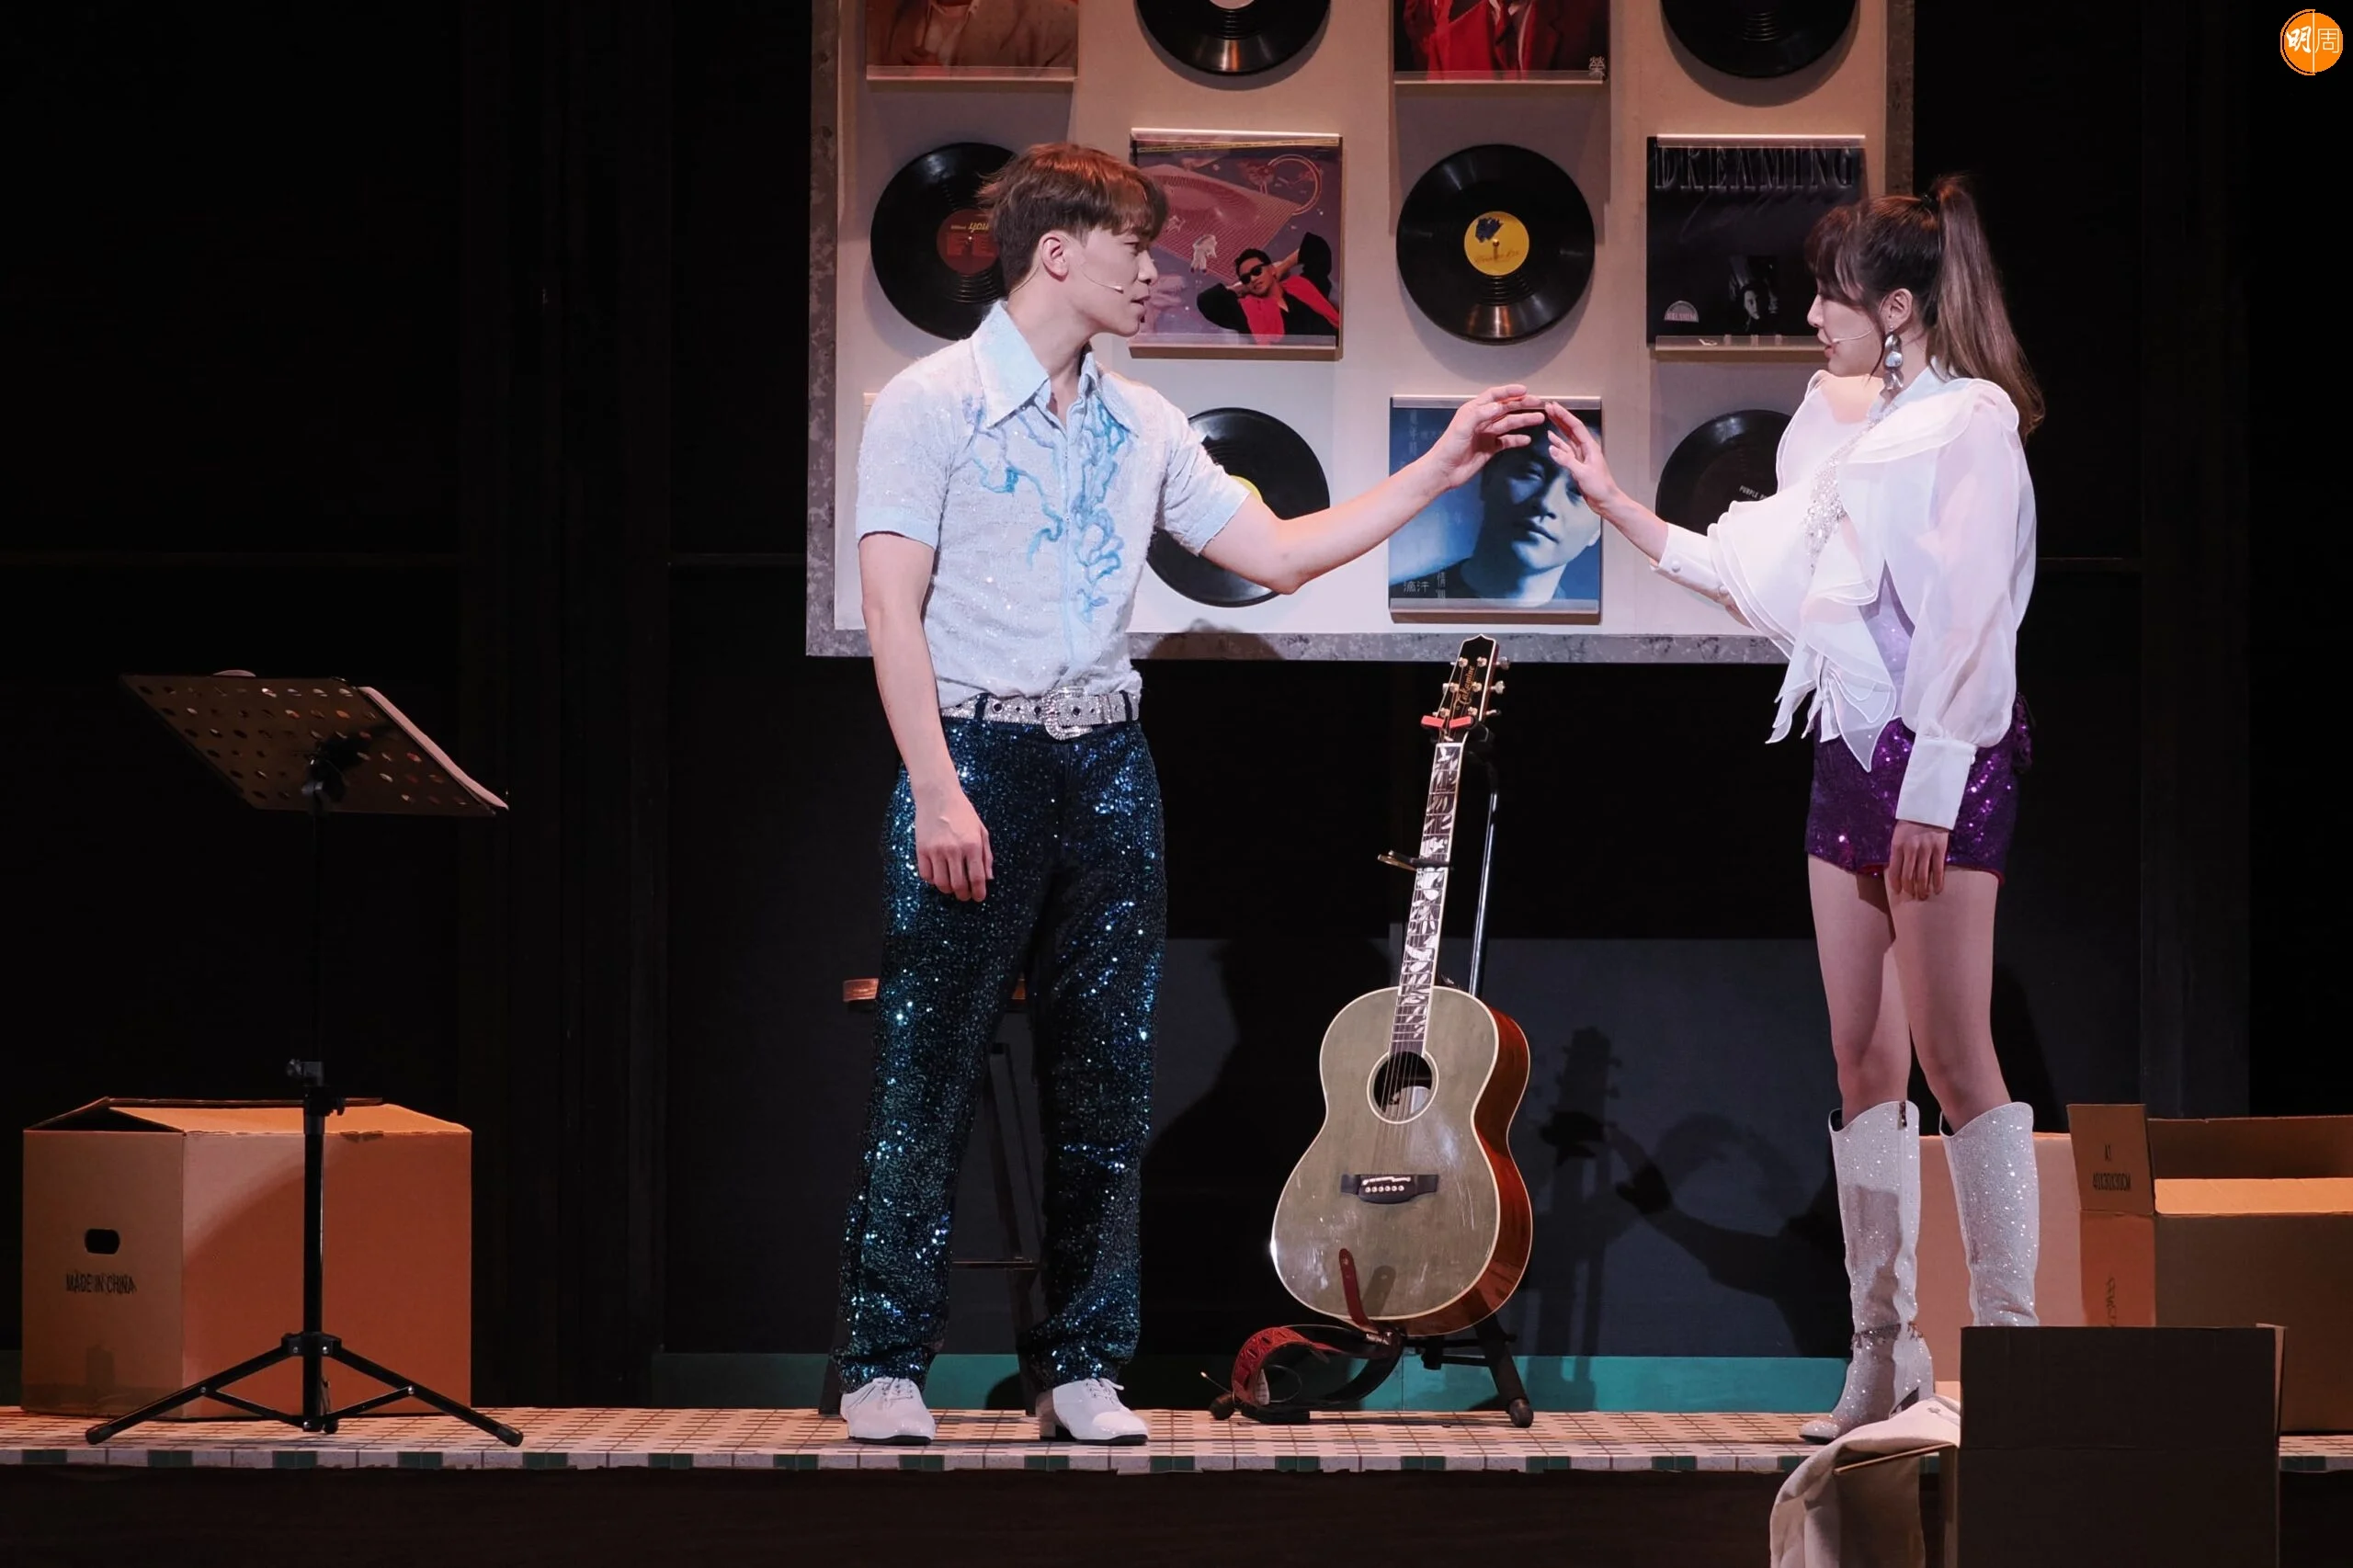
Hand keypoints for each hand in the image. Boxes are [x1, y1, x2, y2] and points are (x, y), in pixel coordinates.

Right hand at [914, 784, 992, 900]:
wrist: (938, 795)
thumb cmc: (962, 812)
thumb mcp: (981, 830)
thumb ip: (986, 855)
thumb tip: (988, 878)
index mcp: (972, 845)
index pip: (977, 877)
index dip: (979, 892)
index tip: (979, 897)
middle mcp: (954, 849)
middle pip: (958, 884)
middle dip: (963, 895)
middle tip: (965, 896)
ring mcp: (936, 850)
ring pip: (941, 883)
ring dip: (948, 890)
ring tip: (952, 887)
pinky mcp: (921, 849)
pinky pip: (926, 875)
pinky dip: (932, 880)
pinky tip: (938, 875)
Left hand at [1419, 385, 1546, 491]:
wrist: (1444, 471)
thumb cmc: (1450, 447)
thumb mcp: (1463, 426)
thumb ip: (1481, 414)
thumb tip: (1500, 406)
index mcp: (1473, 411)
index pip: (1494, 396)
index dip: (1509, 392)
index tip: (1524, 390)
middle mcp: (1482, 420)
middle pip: (1505, 409)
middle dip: (1521, 405)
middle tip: (1538, 403)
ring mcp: (1487, 434)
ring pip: (1508, 424)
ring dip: (1523, 421)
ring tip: (1539, 418)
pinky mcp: (1489, 449)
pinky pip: (1506, 441)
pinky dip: (1517, 440)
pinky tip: (1527, 439)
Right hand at [1544, 403, 1625, 516]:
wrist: (1605, 500)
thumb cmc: (1600, 487)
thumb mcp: (1583, 473)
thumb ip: (1567, 460)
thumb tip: (1552, 448)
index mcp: (1590, 447)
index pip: (1575, 427)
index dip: (1564, 416)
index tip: (1554, 407)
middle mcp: (1585, 448)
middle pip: (1571, 428)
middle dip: (1560, 417)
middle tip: (1548, 406)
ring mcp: (1580, 455)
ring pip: (1567, 437)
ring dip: (1558, 427)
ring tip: (1549, 416)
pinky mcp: (1576, 464)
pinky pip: (1565, 450)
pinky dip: (1557, 443)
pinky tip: (1551, 438)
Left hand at [1886, 820, 1948, 901]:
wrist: (1929, 806)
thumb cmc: (1912, 821)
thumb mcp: (1898, 834)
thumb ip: (1898, 850)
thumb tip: (1897, 869)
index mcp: (1897, 845)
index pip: (1894, 871)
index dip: (1896, 884)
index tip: (1898, 891)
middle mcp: (1910, 849)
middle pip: (1908, 876)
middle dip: (1910, 889)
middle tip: (1912, 896)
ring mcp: (1926, 849)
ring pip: (1922, 876)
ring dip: (1922, 889)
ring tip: (1923, 896)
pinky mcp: (1940, 848)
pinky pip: (1938, 869)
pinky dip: (1938, 882)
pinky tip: (1937, 890)